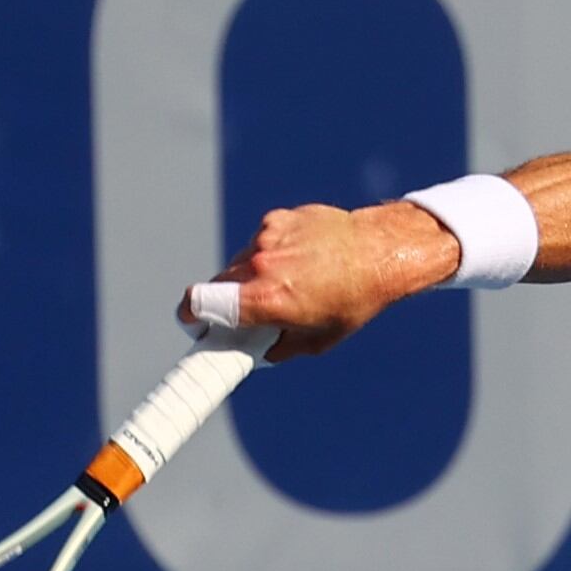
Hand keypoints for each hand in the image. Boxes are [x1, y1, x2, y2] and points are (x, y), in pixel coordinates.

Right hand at [183, 201, 460, 360]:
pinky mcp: (276, 219)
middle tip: (246, 312)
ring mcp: (266, 237)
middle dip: (226, 301)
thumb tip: (257, 351)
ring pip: (240, 263)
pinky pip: (260, 242)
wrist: (380, 252)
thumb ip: (277, 347)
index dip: (190, 315)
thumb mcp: (315, 340)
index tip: (193, 322)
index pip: (199, 302)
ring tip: (288, 283)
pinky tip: (299, 260)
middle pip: (217, 285)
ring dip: (252, 276)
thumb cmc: (352, 301)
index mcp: (265, 299)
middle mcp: (260, 265)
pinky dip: (271, 253)